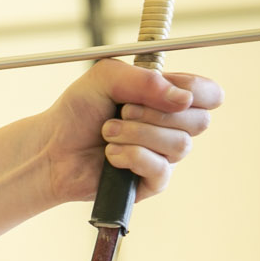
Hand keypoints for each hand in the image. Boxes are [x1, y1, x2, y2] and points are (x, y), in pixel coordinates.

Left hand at [46, 59, 222, 203]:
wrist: (50, 149)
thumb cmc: (77, 112)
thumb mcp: (105, 78)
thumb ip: (143, 79)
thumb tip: (183, 99)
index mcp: (167, 98)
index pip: (209, 94)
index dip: (196, 90)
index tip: (166, 90)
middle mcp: (171, 127)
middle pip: (200, 121)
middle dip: (157, 114)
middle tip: (123, 112)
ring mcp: (163, 156)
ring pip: (180, 145)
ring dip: (138, 135)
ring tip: (107, 133)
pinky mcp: (151, 182)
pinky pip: (161, 169)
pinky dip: (133, 157)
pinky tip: (111, 155)